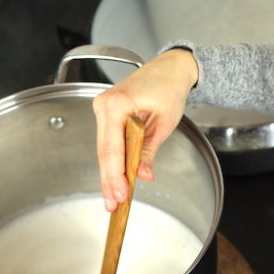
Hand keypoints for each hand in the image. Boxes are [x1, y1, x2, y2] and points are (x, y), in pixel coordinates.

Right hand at [92, 49, 199, 210]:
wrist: (170, 68)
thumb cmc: (170, 88)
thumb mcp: (164, 123)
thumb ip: (148, 151)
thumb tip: (141, 175)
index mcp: (117, 104)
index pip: (112, 148)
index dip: (115, 175)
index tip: (120, 195)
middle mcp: (104, 105)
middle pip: (104, 151)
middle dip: (109, 180)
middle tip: (113, 205)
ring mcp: (103, 108)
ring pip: (104, 149)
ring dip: (109, 173)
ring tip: (113, 198)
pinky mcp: (107, 112)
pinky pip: (108, 141)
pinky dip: (113, 160)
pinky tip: (114, 179)